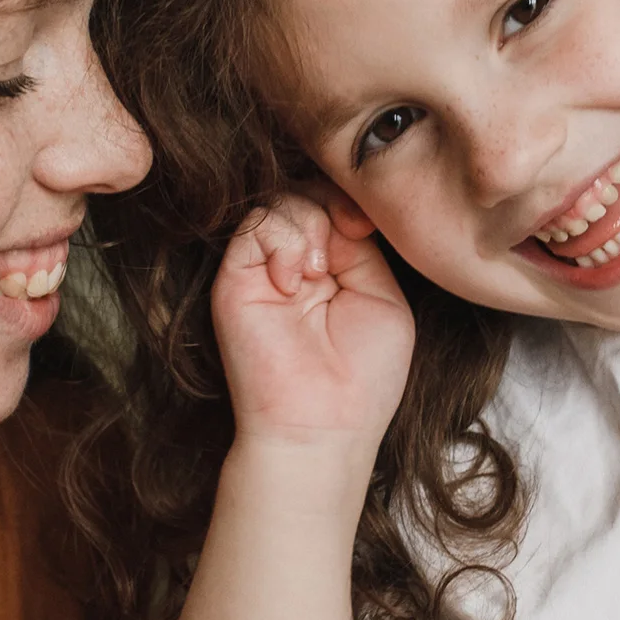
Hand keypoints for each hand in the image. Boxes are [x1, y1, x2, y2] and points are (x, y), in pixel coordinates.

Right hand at [212, 185, 414, 452]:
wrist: (321, 424)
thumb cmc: (363, 379)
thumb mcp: (384, 301)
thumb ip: (362, 249)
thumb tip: (343, 210)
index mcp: (338, 271)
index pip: (336, 207)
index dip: (352, 202)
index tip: (367, 225)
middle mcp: (300, 267)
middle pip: (308, 196)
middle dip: (331, 205)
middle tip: (349, 235)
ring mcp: (266, 271)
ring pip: (280, 202)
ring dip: (309, 227)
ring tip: (319, 275)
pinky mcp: (235, 278)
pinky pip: (255, 224)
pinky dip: (283, 241)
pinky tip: (294, 281)